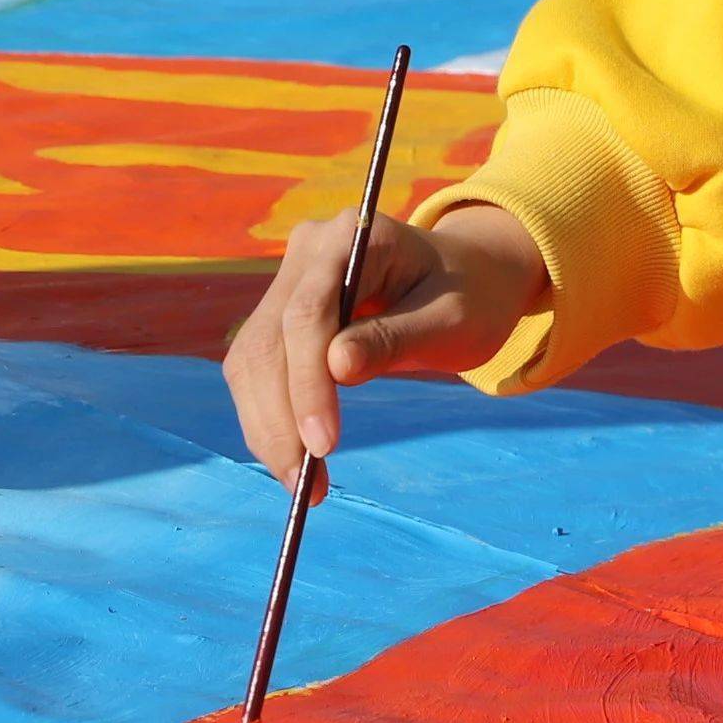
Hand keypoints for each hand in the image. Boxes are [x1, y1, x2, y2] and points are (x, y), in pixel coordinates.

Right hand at [219, 202, 548, 487]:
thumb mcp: (451, 320)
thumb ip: (395, 339)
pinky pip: (259, 370)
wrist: (467, 278)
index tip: (324, 446)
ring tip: (302, 485)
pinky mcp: (281, 314)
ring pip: (252, 360)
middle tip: (306, 487)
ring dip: (268, 427)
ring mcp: (289, 279)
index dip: (308, 383)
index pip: (307, 313)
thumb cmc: (469, 296)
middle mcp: (308, 249)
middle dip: (281, 418)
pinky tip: (293, 457)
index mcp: (353, 235)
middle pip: (269, 340)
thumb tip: (337, 369)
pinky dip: (270, 418)